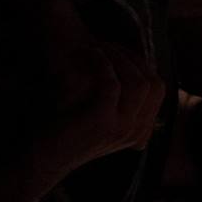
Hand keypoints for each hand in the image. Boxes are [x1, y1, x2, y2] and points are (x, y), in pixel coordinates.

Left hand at [33, 41, 164, 179]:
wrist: (43, 156)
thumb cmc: (67, 131)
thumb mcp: (101, 119)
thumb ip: (121, 104)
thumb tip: (133, 71)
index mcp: (140, 130)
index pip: (158, 90)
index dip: (141, 65)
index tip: (120, 52)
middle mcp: (136, 131)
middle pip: (155, 85)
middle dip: (132, 58)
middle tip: (108, 46)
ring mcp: (122, 128)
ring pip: (139, 83)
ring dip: (118, 58)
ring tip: (97, 48)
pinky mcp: (102, 121)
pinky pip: (112, 84)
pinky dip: (100, 64)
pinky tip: (87, 55)